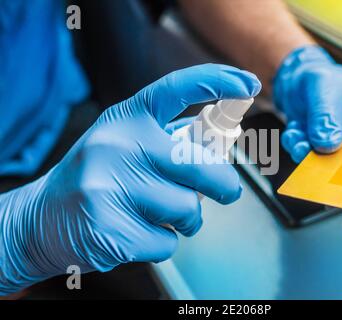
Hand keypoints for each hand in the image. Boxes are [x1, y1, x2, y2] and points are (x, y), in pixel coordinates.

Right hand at [0, 64, 260, 294]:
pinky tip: (136, 232)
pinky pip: (167, 242)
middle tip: (227, 191)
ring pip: (187, 210)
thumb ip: (167, 140)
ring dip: (186, 218)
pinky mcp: (110, 230)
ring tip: (158, 214)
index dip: (217, 81)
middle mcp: (117, 146)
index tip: (247, 84)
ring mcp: (110, 187)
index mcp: (126, 119)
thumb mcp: (124, 143)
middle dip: (224, 184)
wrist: (42, 219)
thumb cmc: (97, 178)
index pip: (177, 88)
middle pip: (199, 166)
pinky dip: (163, 242)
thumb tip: (221, 142)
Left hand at [274, 46, 341, 184]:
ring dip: (319, 162)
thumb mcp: (321, 87)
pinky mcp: (330, 155)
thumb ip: (325, 115)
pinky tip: (293, 135)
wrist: (294, 83)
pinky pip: (318, 164)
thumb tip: (327, 148)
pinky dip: (302, 153)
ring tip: (300, 145)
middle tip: (331, 169)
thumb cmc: (318, 77)